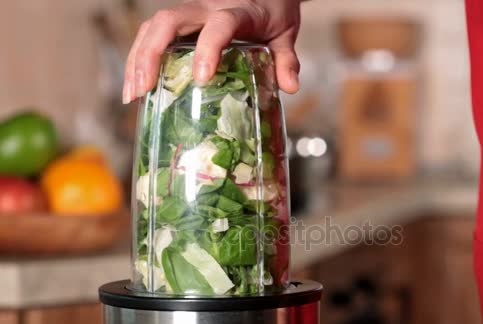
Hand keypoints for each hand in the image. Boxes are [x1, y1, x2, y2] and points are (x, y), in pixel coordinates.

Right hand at [122, 0, 301, 103]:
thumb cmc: (273, 13)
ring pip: (154, 26)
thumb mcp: (285, 34)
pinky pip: (152, 33)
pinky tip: (136, 84)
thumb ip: (286, 60)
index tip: (202, 77)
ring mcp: (191, 13)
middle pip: (169, 21)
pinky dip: (139, 58)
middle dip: (151, 55)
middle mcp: (208, 8)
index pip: (220, 24)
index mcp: (239, 12)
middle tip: (144, 89)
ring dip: (138, 59)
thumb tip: (289, 87)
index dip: (208, 48)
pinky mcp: (181, 21)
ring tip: (132, 94)